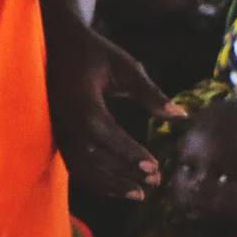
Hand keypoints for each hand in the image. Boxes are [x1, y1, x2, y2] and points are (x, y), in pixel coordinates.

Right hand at [46, 15, 177, 201]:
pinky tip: (116, 186)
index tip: (154, 165)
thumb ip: (150, 93)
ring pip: (80, 166)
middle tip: (154, 182)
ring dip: (109, 183)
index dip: (127, 150)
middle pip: (90, 156)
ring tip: (138, 194)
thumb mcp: (124, 66)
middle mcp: (63, 119)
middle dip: (123, 173)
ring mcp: (57, 128)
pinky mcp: (58, 134)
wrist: (55, 42)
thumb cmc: (93, 51)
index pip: (103, 131)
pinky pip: (74, 163)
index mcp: (79, 99)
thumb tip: (181, 116)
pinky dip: (95, 180)